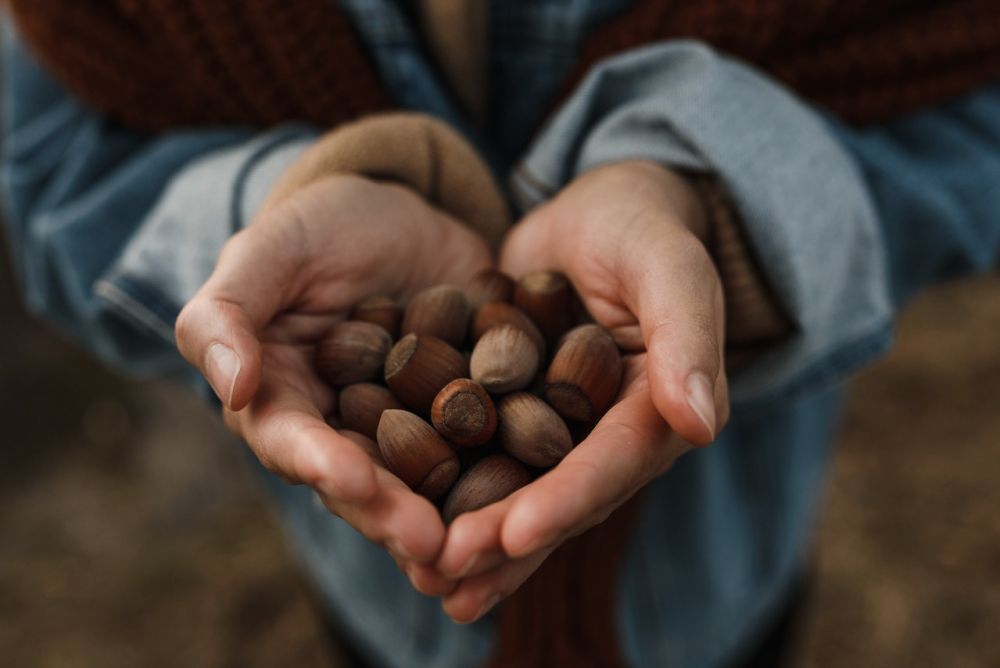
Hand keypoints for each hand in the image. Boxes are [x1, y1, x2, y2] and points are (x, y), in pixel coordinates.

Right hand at [176, 175, 490, 592]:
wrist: (405, 215)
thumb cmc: (320, 228)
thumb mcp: (267, 251)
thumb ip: (226, 313)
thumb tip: (232, 387)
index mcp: (283, 402)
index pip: (293, 442)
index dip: (320, 465)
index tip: (355, 482)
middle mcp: (344, 433)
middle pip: (364, 484)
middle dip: (394, 516)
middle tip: (431, 545)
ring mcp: (410, 431)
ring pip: (426, 484)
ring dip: (450, 519)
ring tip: (480, 545)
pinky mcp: (467, 416)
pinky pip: (486, 449)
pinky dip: (507, 477)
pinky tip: (535, 501)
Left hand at [435, 161, 729, 621]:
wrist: (601, 212)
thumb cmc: (643, 229)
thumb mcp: (670, 268)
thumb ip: (686, 337)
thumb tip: (700, 425)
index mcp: (660, 413)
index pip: (612, 465)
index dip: (566, 502)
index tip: (514, 535)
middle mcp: (610, 437)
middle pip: (559, 497)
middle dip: (505, 541)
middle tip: (447, 574)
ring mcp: (561, 430)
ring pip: (518, 491)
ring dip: (475, 539)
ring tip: (424, 577)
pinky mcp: (515, 412)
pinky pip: (482, 455)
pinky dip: (448, 489)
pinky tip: (404, 520)